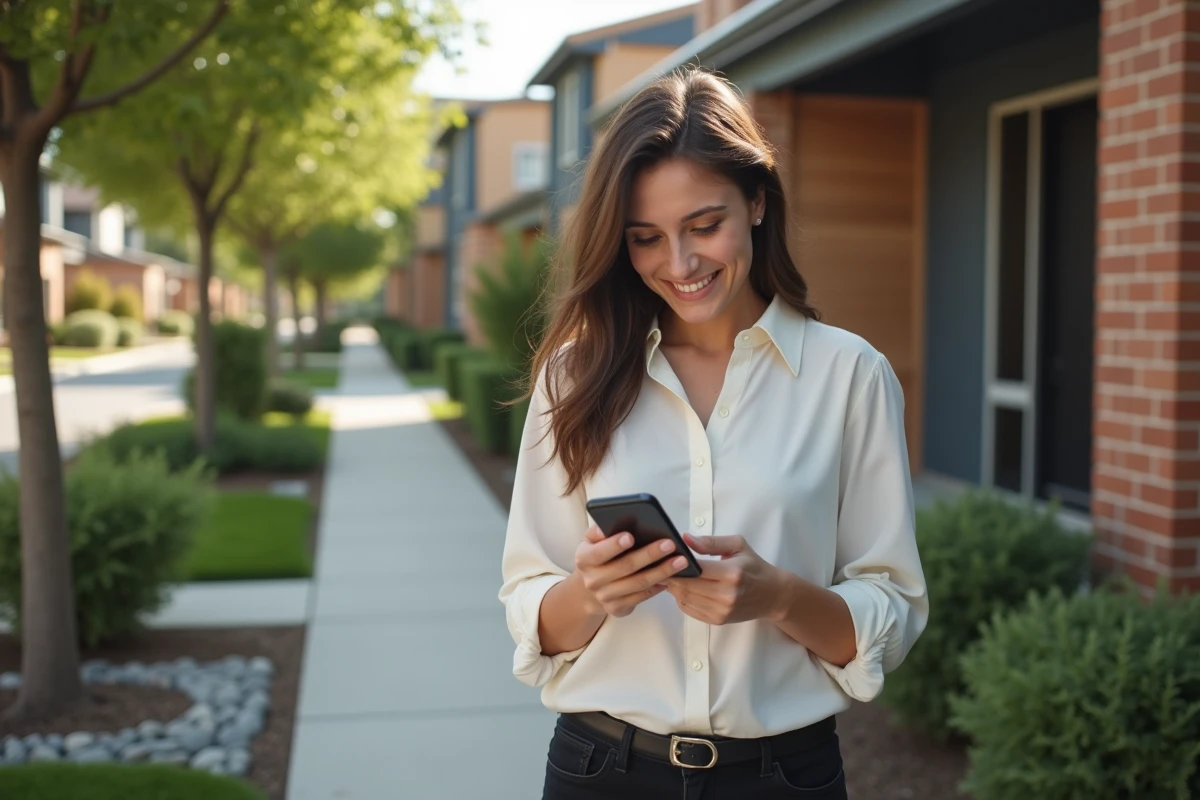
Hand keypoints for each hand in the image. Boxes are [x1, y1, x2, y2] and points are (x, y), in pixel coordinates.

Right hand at [574, 525, 692, 617]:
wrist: (590, 588)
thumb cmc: (597, 557)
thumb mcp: (591, 541)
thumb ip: (598, 531)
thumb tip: (607, 525)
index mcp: (584, 559)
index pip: (598, 552)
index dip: (614, 545)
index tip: (630, 536)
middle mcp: (592, 580)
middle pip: (625, 567)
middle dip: (649, 554)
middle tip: (669, 544)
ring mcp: (605, 597)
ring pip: (638, 583)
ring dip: (661, 572)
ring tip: (680, 561)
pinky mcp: (617, 608)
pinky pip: (642, 596)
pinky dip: (658, 586)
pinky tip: (671, 577)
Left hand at [665, 534, 786, 624]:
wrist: (772, 595)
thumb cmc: (754, 567)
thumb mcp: (737, 545)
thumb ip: (710, 541)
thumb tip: (685, 538)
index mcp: (732, 573)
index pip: (696, 568)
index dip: (677, 563)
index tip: (665, 556)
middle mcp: (726, 594)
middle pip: (686, 586)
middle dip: (670, 576)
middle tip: (660, 566)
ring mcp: (721, 610)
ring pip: (685, 598)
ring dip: (673, 587)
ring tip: (669, 575)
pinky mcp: (718, 620)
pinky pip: (690, 610)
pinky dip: (681, 599)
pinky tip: (681, 588)